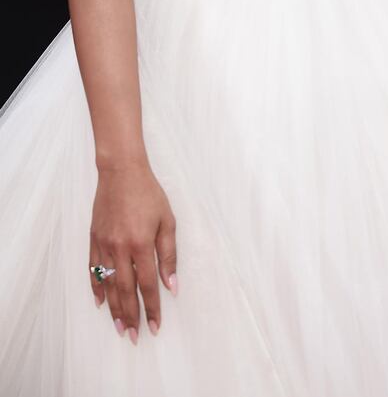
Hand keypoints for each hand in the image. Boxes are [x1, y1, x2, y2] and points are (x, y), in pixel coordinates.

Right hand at [90, 162, 176, 340]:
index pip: (147, 284)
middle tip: (135, 336)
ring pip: (108, 285)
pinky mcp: (93, 239)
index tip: (155, 326)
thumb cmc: (149, 194)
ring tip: (119, 328)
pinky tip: (100, 302)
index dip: (152, 307)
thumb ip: (169, 254)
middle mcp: (120, 248)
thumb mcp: (167, 221)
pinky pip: (93, 270)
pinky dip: (97, 288)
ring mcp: (104, 245)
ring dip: (114, 309)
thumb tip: (172, 285)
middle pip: (125, 291)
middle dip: (132, 316)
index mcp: (141, 244)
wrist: (121, 172)